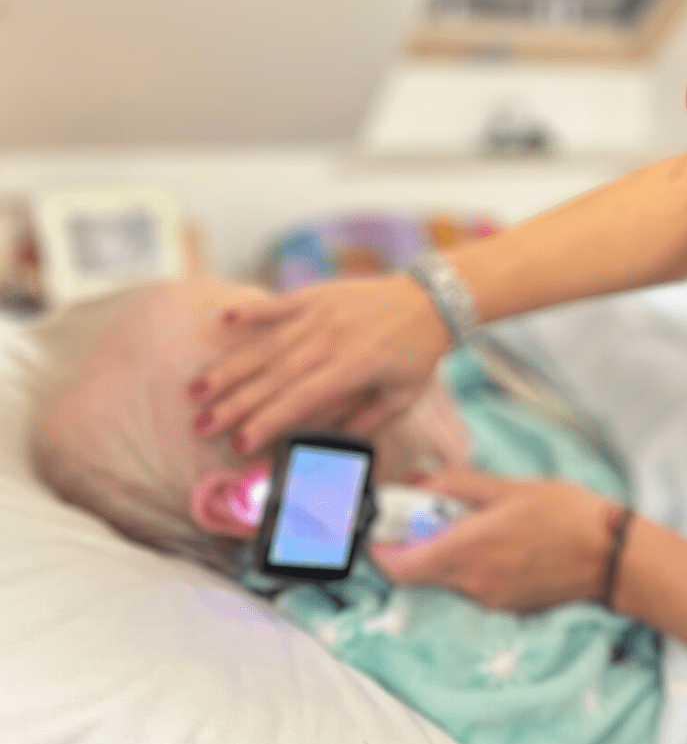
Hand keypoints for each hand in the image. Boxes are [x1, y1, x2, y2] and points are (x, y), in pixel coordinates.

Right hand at [188, 274, 450, 451]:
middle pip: (275, 375)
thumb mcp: (401, 397)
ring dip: (231, 367)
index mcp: (356, 367)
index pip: (302, 399)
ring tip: (198, 389)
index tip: (240, 443)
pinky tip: (224, 322)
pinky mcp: (319, 294)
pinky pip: (280, 304)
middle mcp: (334, 339)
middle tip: (202, 424)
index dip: (268, 422)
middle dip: (235, 402)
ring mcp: (324, 313)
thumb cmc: (415, 355)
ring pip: (269, 344)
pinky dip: (253, 313)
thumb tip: (327, 449)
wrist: (431, 300)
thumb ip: (364, 423)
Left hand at [369, 467, 614, 612]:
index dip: (378, 548)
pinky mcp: (506, 605)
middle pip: (418, 572)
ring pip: (445, 578)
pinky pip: (470, 585)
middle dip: (411, 543)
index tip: (376, 526)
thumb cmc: (566, 515)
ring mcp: (489, 599)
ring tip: (466, 521)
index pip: (399, 564)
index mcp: (468, 550)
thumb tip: (421, 482)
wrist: (613, 556)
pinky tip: (492, 540)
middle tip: (422, 513)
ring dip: (441, 552)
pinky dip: (466, 564)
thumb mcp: (510, 487)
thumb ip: (460, 484)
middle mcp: (472, 583)